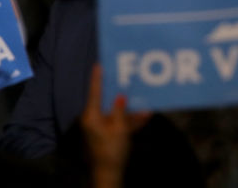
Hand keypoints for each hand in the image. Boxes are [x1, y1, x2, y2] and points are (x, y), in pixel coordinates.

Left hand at [81, 64, 151, 187]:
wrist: (109, 174)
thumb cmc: (112, 150)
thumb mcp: (119, 129)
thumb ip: (120, 110)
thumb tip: (121, 95)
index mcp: (92, 116)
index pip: (95, 93)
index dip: (97, 78)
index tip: (99, 64)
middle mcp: (94, 119)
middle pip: (108, 101)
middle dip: (122, 95)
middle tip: (129, 79)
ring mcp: (100, 127)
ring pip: (117, 113)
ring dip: (131, 111)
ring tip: (146, 106)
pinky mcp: (108, 134)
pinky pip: (119, 122)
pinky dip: (130, 121)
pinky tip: (145, 116)